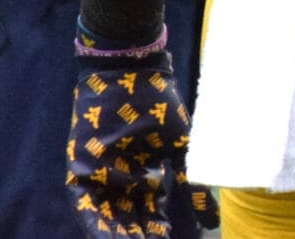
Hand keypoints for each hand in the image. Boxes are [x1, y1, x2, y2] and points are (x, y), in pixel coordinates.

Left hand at [68, 40, 219, 232]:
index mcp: (148, 171)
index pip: (151, 211)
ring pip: (108, 216)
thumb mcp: (182, 147)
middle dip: (138, 235)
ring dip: (117, 235)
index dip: (157, 230)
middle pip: (129, 218)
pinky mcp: (82, 169)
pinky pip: (86, 204)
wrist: (131, 72)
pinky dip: (96, 224)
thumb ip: (193, 186)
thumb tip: (212, 222)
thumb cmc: (160, 102)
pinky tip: (107, 238)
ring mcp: (101, 174)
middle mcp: (123, 177)